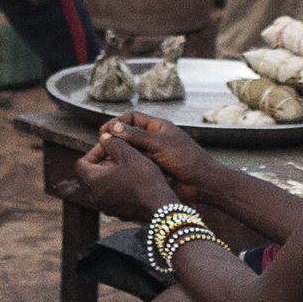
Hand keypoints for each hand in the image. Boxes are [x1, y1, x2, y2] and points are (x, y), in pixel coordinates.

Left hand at [75, 131, 170, 222]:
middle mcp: (95, 196)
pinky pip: (112, 196)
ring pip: (102, 186)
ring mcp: (105, 207)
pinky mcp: (117, 213)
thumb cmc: (144, 180)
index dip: (94, 152)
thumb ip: (113, 143)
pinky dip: (118, 187)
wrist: (160, 206)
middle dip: (103, 162)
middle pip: (91, 175)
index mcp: (94, 181)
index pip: (81, 163)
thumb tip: (104, 138)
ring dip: (111, 175)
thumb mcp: (129, 154)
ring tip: (127, 167)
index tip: (110, 148)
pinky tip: (133, 182)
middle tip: (119, 156)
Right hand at [95, 111, 228, 193]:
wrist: (202, 183)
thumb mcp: (160, 144)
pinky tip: (116, 170)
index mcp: (158, 127)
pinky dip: (126, 166)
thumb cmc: (187, 160)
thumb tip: (114, 128)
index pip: (132, 118)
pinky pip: (135, 165)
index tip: (104, 131)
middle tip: (101, 147)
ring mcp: (153, 155)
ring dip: (119, 154)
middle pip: (129, 134)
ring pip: (130, 151)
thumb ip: (137, 136)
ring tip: (105, 159)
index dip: (117, 122)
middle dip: (115, 139)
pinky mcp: (152, 170)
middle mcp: (154, 139)